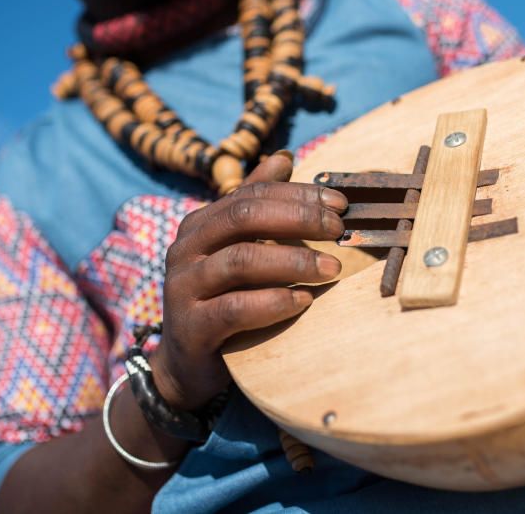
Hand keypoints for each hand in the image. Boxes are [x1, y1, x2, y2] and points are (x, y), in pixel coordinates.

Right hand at [149, 151, 346, 410]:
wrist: (187, 366)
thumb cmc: (222, 301)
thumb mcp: (238, 250)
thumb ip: (256, 208)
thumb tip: (283, 158)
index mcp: (201, 224)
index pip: (252, 194)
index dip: (298, 194)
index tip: (341, 204)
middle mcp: (186, 248)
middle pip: (244, 216)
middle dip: (298, 218)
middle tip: (339, 230)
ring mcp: (184, 286)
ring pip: (241, 260)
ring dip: (293, 262)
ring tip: (332, 270)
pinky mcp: (191, 326)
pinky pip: (235, 308)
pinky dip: (273, 302)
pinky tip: (304, 302)